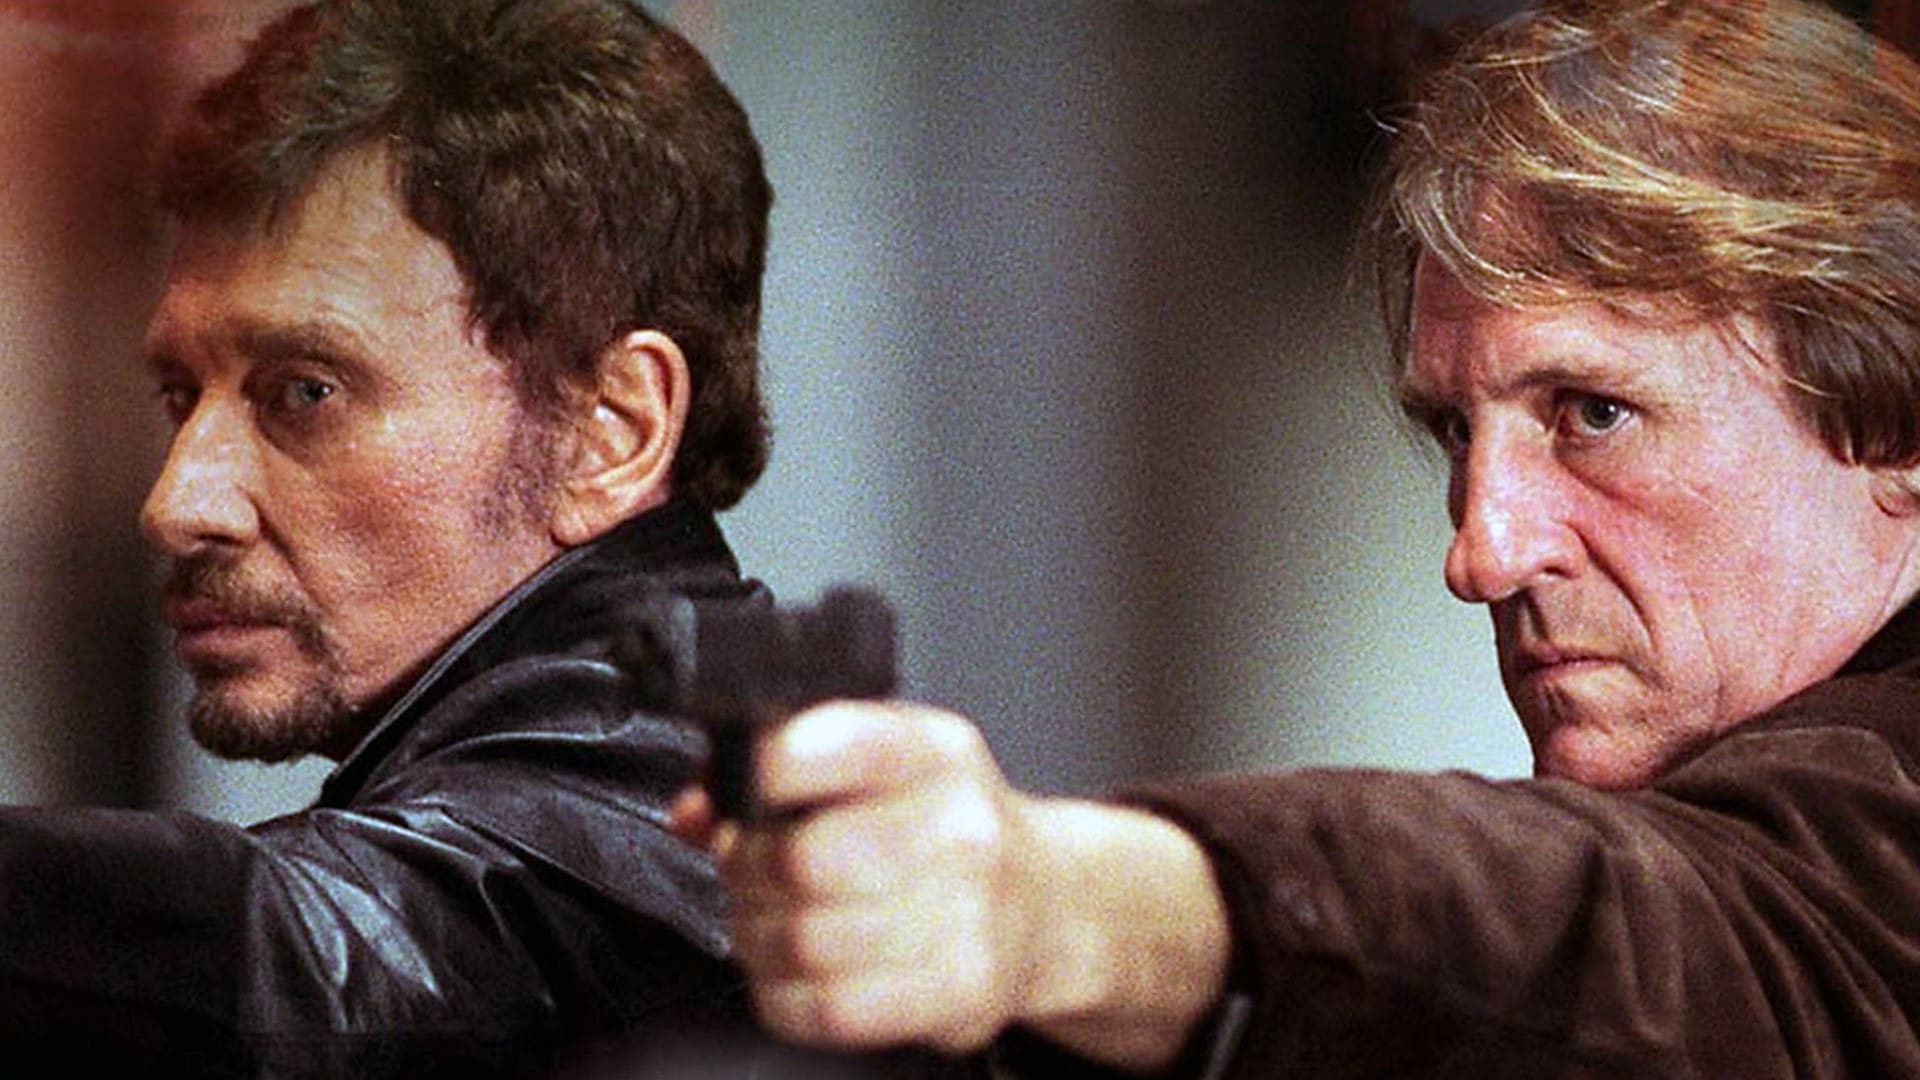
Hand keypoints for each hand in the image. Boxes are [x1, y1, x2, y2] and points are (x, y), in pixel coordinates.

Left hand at [682, 700, 1231, 1068]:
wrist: (1045, 903)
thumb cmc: (944, 830)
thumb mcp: (881, 768)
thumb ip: (782, 770)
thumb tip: (696, 808)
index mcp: (935, 752)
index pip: (837, 745)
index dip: (763, 770)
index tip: (741, 794)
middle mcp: (961, 827)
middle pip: (802, 857)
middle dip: (747, 870)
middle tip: (748, 872)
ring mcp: (971, 913)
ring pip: (805, 940)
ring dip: (759, 938)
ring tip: (769, 923)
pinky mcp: (962, 990)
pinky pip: (831, 1008)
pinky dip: (786, 997)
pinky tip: (796, 974)